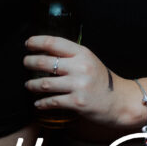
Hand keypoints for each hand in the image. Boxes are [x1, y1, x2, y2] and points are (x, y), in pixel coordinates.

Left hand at [23, 36, 137, 127]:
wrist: (121, 102)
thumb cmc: (103, 81)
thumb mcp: (90, 61)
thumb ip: (72, 56)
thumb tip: (46, 52)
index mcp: (83, 53)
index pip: (54, 42)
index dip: (37, 42)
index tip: (28, 44)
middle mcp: (81, 67)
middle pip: (45, 62)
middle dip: (29, 62)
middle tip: (25, 63)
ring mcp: (79, 85)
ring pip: (44, 83)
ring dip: (31, 85)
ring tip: (28, 85)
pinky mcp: (77, 102)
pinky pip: (52, 101)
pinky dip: (42, 103)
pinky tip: (38, 103)